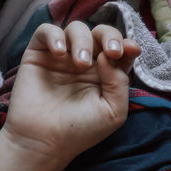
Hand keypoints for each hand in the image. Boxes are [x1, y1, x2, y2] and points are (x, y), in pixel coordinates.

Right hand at [3, 21, 140, 162]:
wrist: (44, 141)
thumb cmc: (81, 130)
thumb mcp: (113, 112)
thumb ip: (119, 82)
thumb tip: (108, 55)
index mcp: (107, 74)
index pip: (121, 50)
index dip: (127, 45)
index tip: (131, 50)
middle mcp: (86, 62)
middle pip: (101, 33)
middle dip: (109, 36)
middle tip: (111, 51)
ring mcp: (63, 57)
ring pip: (76, 29)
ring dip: (83, 40)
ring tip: (81, 64)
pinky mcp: (39, 54)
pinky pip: (46, 31)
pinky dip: (54, 36)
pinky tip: (60, 53)